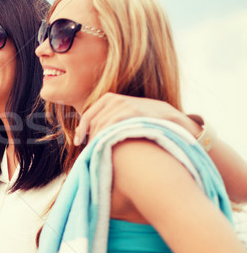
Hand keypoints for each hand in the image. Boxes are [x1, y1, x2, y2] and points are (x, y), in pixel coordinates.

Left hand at [75, 93, 200, 145]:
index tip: (79, 142)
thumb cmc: (146, 121)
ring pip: (100, 125)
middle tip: (89, 152)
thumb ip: (107, 121)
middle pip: (93, 122)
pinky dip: (104, 137)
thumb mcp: (124, 117)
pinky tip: (105, 147)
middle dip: (89, 137)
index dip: (82, 129)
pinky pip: (110, 126)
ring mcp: (123, 104)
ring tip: (97, 153)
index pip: (88, 115)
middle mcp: (114, 99)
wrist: (173, 119)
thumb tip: (83, 134)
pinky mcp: (130, 111)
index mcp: (109, 99)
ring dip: (96, 140)